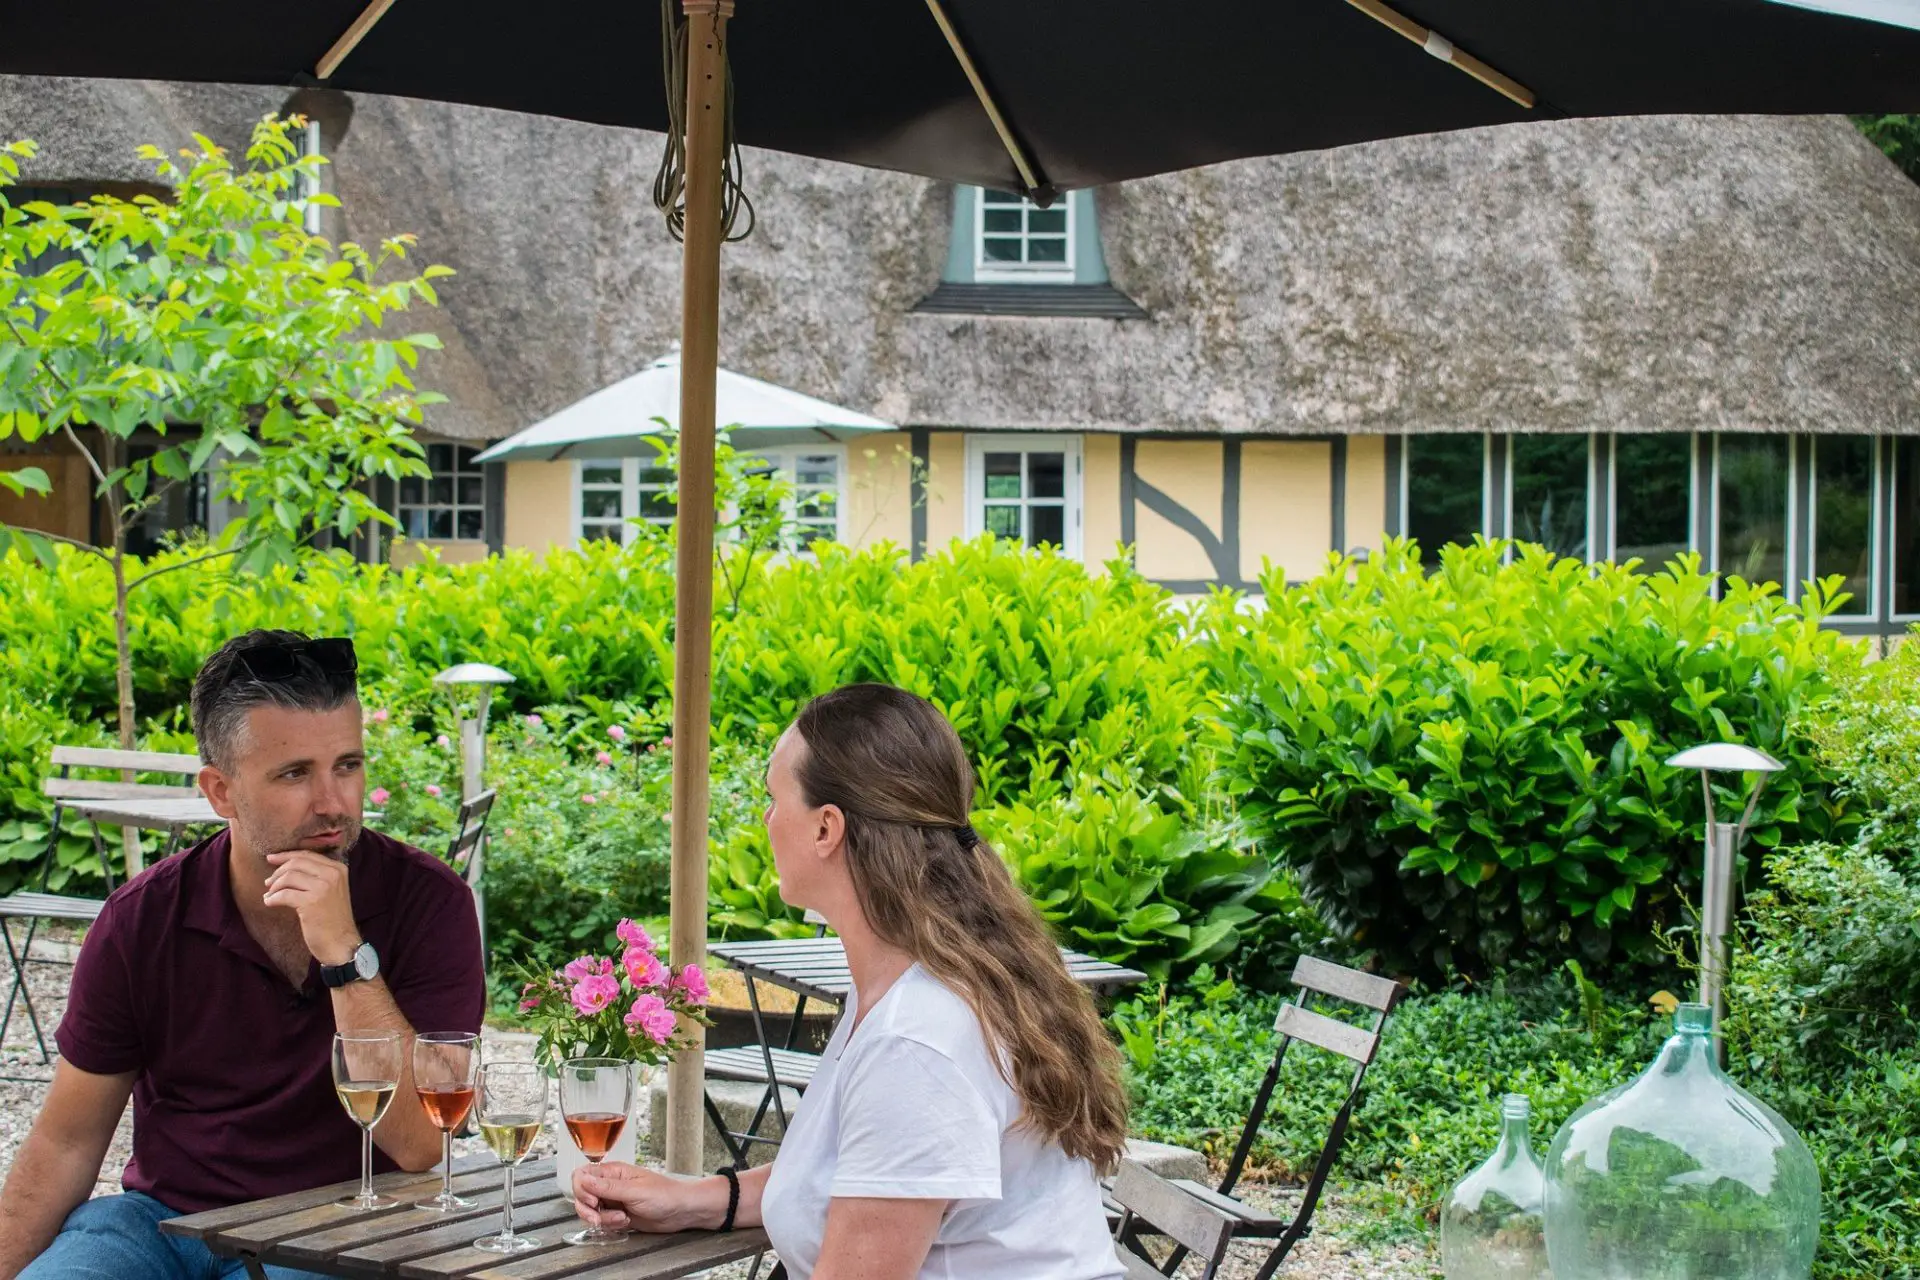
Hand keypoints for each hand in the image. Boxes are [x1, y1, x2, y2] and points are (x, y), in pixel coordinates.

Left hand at [262, 850, 359, 965]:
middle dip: (278, 871)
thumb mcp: (332, 891)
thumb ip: (318, 876)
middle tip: (268, 882)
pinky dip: (272, 899)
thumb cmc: (333, 920)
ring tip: (269, 895)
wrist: (342, 944)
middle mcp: (333, 875)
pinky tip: (269, 903)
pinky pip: (284, 894)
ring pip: (288, 877)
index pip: (308, 855)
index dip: (286, 855)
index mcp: (338, 869)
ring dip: (274, 887)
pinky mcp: (311, 902)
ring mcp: (323, 888)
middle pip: (296, 863)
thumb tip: (288, 866)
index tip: (272, 858)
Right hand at [572, 1163, 712, 1232]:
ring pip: (590, 1211)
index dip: (581, 1189)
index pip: (582, 1175)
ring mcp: (613, 1200)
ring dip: (602, 1219)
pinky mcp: (617, 1214)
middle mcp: (610, 1184)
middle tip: (600, 1216)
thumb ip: (607, 1187)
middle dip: (588, 1209)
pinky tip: (625, 1222)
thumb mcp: (634, 1190)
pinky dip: (610, 1225)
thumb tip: (583, 1178)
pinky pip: (601, 1221)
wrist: (681, 1211)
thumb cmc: (665, 1194)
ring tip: (622, 1218)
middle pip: (582, 1195)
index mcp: (613, 1172)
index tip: (592, 1200)